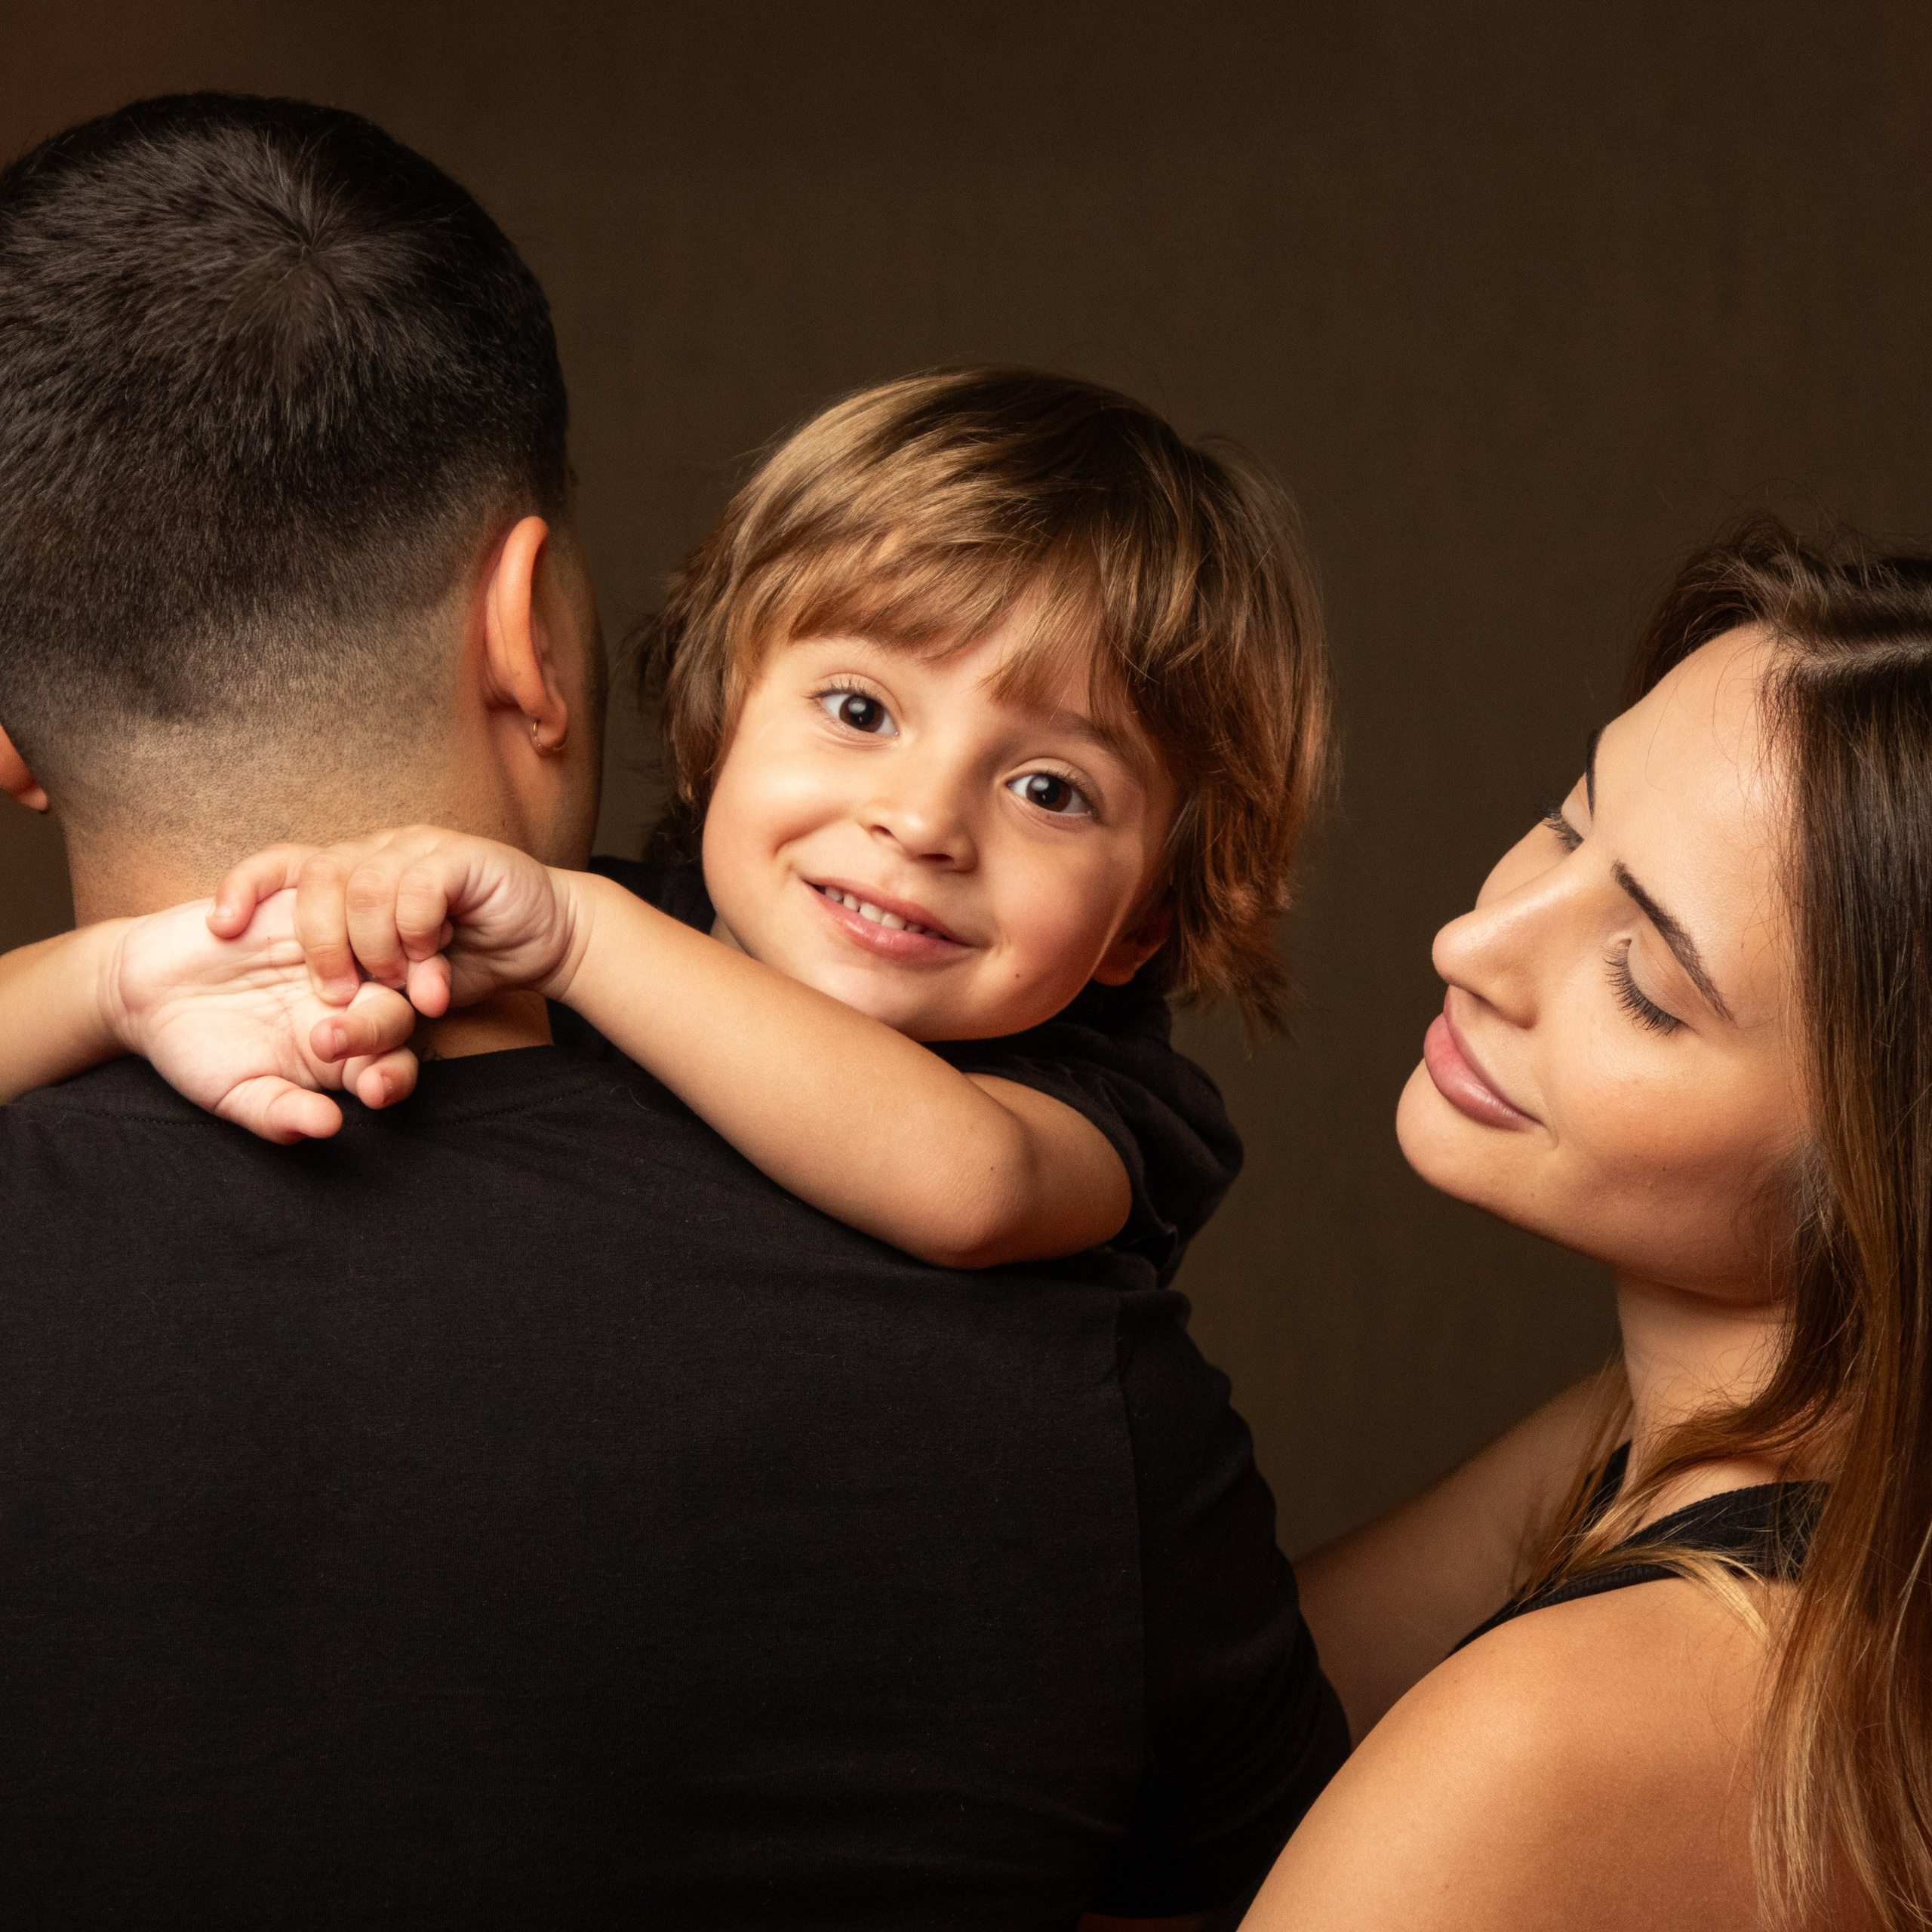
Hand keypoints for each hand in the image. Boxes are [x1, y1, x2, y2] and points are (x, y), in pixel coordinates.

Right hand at [104, 891, 419, 1143]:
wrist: (148, 994)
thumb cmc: (200, 1050)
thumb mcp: (235, 1093)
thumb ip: (281, 1113)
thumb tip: (327, 1129)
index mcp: (352, 1049)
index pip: (394, 1064)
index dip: (392, 1077)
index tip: (373, 1090)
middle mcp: (356, 995)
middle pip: (396, 1006)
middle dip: (374, 1026)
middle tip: (329, 1040)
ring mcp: (335, 944)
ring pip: (375, 941)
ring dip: (358, 960)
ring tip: (325, 984)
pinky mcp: (300, 897)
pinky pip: (317, 882)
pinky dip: (291, 902)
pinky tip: (235, 927)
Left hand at [210, 827, 583, 1019]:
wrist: (548, 939)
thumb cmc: (469, 960)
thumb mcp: (396, 981)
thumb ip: (358, 987)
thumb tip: (313, 1015)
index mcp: (353, 873)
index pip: (282, 861)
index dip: (244, 885)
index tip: (219, 928)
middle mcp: (379, 851)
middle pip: (317, 877)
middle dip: (320, 944)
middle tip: (338, 995)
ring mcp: (420, 848)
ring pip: (364, 885)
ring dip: (375, 948)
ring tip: (399, 987)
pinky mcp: (462, 856)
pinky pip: (418, 888)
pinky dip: (417, 933)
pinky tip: (433, 966)